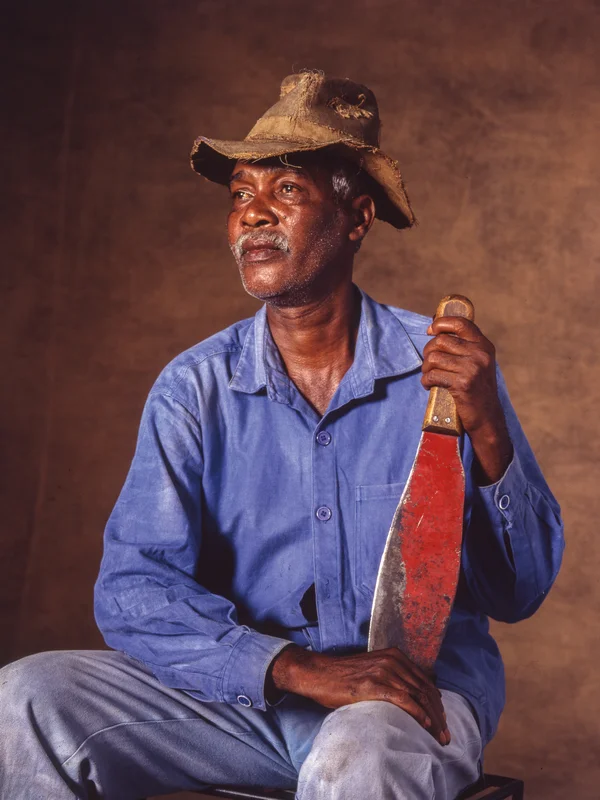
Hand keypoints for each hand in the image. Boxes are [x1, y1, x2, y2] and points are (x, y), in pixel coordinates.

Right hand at [269, 645, 450, 744]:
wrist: (320, 673)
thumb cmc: (344, 676)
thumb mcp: (373, 670)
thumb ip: (392, 677)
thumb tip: (411, 696)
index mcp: (394, 656)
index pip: (424, 681)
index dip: (437, 703)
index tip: (443, 721)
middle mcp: (392, 661)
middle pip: (425, 689)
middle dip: (439, 714)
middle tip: (446, 734)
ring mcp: (383, 671)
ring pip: (418, 696)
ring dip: (433, 719)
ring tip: (440, 736)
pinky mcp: (374, 684)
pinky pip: (403, 699)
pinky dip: (417, 712)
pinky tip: (425, 725)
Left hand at [422, 316, 512, 483]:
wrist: (487, 419)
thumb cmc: (477, 391)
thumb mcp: (478, 364)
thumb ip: (464, 348)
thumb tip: (436, 332)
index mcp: (484, 346)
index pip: (461, 323)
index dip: (441, 323)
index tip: (430, 330)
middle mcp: (480, 354)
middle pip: (441, 341)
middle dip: (428, 352)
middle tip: (429, 365)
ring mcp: (472, 368)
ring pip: (434, 358)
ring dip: (426, 368)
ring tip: (429, 377)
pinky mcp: (463, 384)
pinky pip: (433, 375)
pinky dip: (426, 381)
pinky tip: (429, 386)